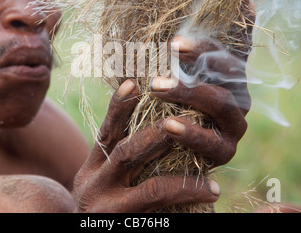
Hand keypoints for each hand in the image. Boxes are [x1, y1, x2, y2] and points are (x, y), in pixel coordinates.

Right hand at [72, 80, 220, 212]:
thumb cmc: (102, 210)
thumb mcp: (100, 182)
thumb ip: (117, 159)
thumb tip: (154, 126)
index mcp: (90, 167)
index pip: (106, 131)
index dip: (120, 106)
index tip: (135, 82)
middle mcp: (92, 183)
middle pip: (124, 149)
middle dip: (156, 131)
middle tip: (183, 117)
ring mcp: (106, 207)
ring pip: (147, 183)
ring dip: (179, 170)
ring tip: (207, 162)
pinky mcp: (121, 223)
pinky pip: (158, 205)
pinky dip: (186, 195)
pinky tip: (210, 191)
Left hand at [151, 0, 254, 166]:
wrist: (168, 151)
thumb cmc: (177, 104)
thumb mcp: (184, 71)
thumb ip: (200, 45)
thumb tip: (243, 0)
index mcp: (230, 76)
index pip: (229, 47)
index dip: (219, 33)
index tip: (208, 18)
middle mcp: (239, 97)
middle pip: (229, 70)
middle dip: (200, 56)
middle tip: (169, 46)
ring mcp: (235, 125)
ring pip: (221, 103)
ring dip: (189, 92)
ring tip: (156, 86)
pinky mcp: (225, 152)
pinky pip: (211, 143)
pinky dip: (190, 132)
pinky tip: (168, 125)